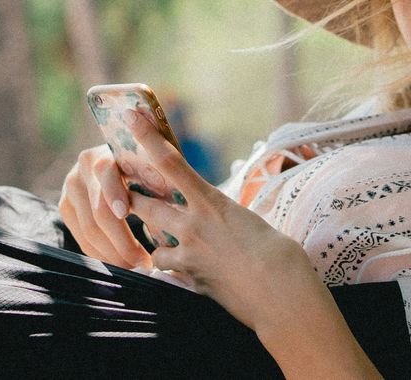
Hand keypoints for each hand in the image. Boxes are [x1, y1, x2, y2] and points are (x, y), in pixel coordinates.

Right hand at [58, 143, 151, 269]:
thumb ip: (162, 171)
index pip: (106, 172)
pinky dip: (102, 255)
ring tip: (136, 266)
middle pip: (98, 211)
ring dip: (113, 254)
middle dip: (121, 241)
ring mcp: (72, 187)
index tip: (126, 214)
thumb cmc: (153, 164)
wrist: (128, 160)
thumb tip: (172, 192)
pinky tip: (121, 263)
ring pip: (89, 230)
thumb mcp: (159, 161)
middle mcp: (84, 167)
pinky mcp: (67, 207)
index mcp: (109, 151)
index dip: (115, 194)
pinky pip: (82, 238)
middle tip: (143, 262)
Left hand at [123, 108, 381, 377]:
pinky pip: (165, 267)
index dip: (146, 137)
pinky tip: (182, 269)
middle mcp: (194, 223)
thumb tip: (215, 218)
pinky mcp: (188, 278)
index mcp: (213, 200)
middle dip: (133, 196)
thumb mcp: (250, 222)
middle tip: (128, 190)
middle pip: (144, 202)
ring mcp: (188, 252)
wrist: (282, 294)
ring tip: (169, 236)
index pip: (170, 162)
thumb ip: (224, 215)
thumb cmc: (280, 254)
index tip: (131, 116)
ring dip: (155, 235)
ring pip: (151, 238)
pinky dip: (169, 266)